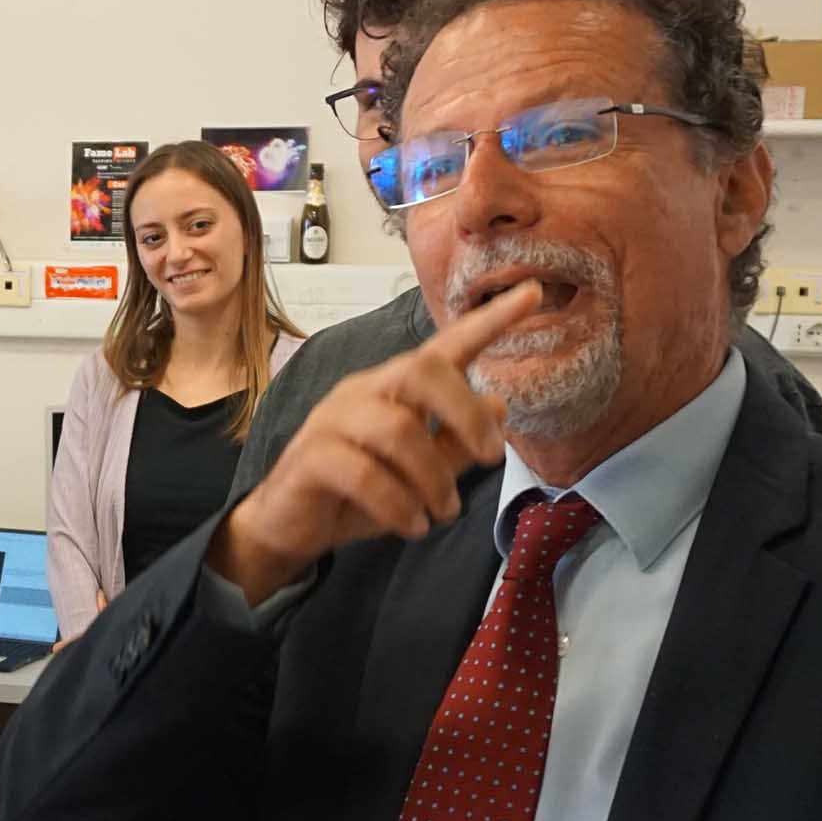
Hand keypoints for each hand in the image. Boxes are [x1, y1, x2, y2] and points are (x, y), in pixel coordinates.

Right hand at [211, 279, 538, 602]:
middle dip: (466, 414)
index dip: (488, 322)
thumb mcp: (418, 473)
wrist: (288, 526)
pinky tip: (413, 526)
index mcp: (394, 388)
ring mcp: (333, 420)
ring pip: (398, 431)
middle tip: (494, 458)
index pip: (443, 347)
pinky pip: (364, 474)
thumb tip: (499, 404)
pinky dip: (398, 505)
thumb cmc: (355, 494)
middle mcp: (364, 391)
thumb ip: (455, 441)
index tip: (532, 294)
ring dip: (434, 479)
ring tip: (443, 513)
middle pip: (421, 371)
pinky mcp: (311, 456)